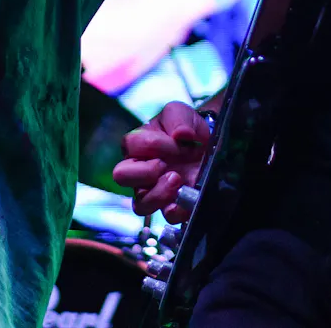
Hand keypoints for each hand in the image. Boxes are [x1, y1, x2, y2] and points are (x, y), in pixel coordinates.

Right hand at [112, 101, 210, 222]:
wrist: (208, 142)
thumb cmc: (186, 127)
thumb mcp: (180, 113)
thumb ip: (177, 118)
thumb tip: (181, 134)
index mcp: (138, 145)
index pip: (131, 144)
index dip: (154, 144)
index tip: (177, 141)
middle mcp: (140, 170)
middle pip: (121, 177)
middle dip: (144, 172)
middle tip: (166, 165)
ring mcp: (155, 190)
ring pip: (140, 204)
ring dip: (158, 194)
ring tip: (178, 180)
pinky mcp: (173, 204)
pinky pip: (167, 217)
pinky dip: (176, 211)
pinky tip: (185, 201)